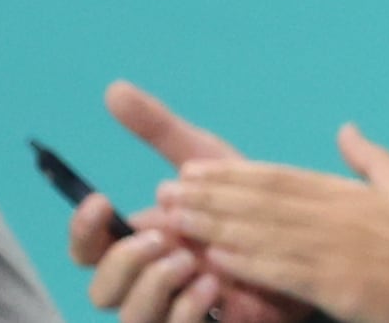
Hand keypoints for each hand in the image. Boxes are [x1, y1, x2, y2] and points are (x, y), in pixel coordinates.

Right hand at [70, 82, 306, 322]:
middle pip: (100, 291)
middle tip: (162, 237)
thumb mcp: (204, 157)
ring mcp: (173, 308)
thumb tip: (114, 88)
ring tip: (190, 258)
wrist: (306, 236)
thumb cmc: (249, 199)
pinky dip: (187, 310)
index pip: (88, 249)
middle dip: (123, 263)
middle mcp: (149, 280)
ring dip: (154, 287)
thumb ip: (159, 128)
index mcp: (142, 242)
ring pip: (131, 317)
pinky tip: (214, 285)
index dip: (82, 231)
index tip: (100, 199)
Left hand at [157, 127, 388, 322]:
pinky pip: (282, 269)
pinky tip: (214, 256)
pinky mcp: (339, 283)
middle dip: (211, 194)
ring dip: (214, 223)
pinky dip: (245, 261)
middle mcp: (338, 213)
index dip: (232, 174)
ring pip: (263, 230)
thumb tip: (345, 130)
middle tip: (167, 190)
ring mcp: (337, 248)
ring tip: (175, 218)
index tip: (193, 171)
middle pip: (262, 199)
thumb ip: (370, 160)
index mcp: (349, 193)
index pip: (279, 177)